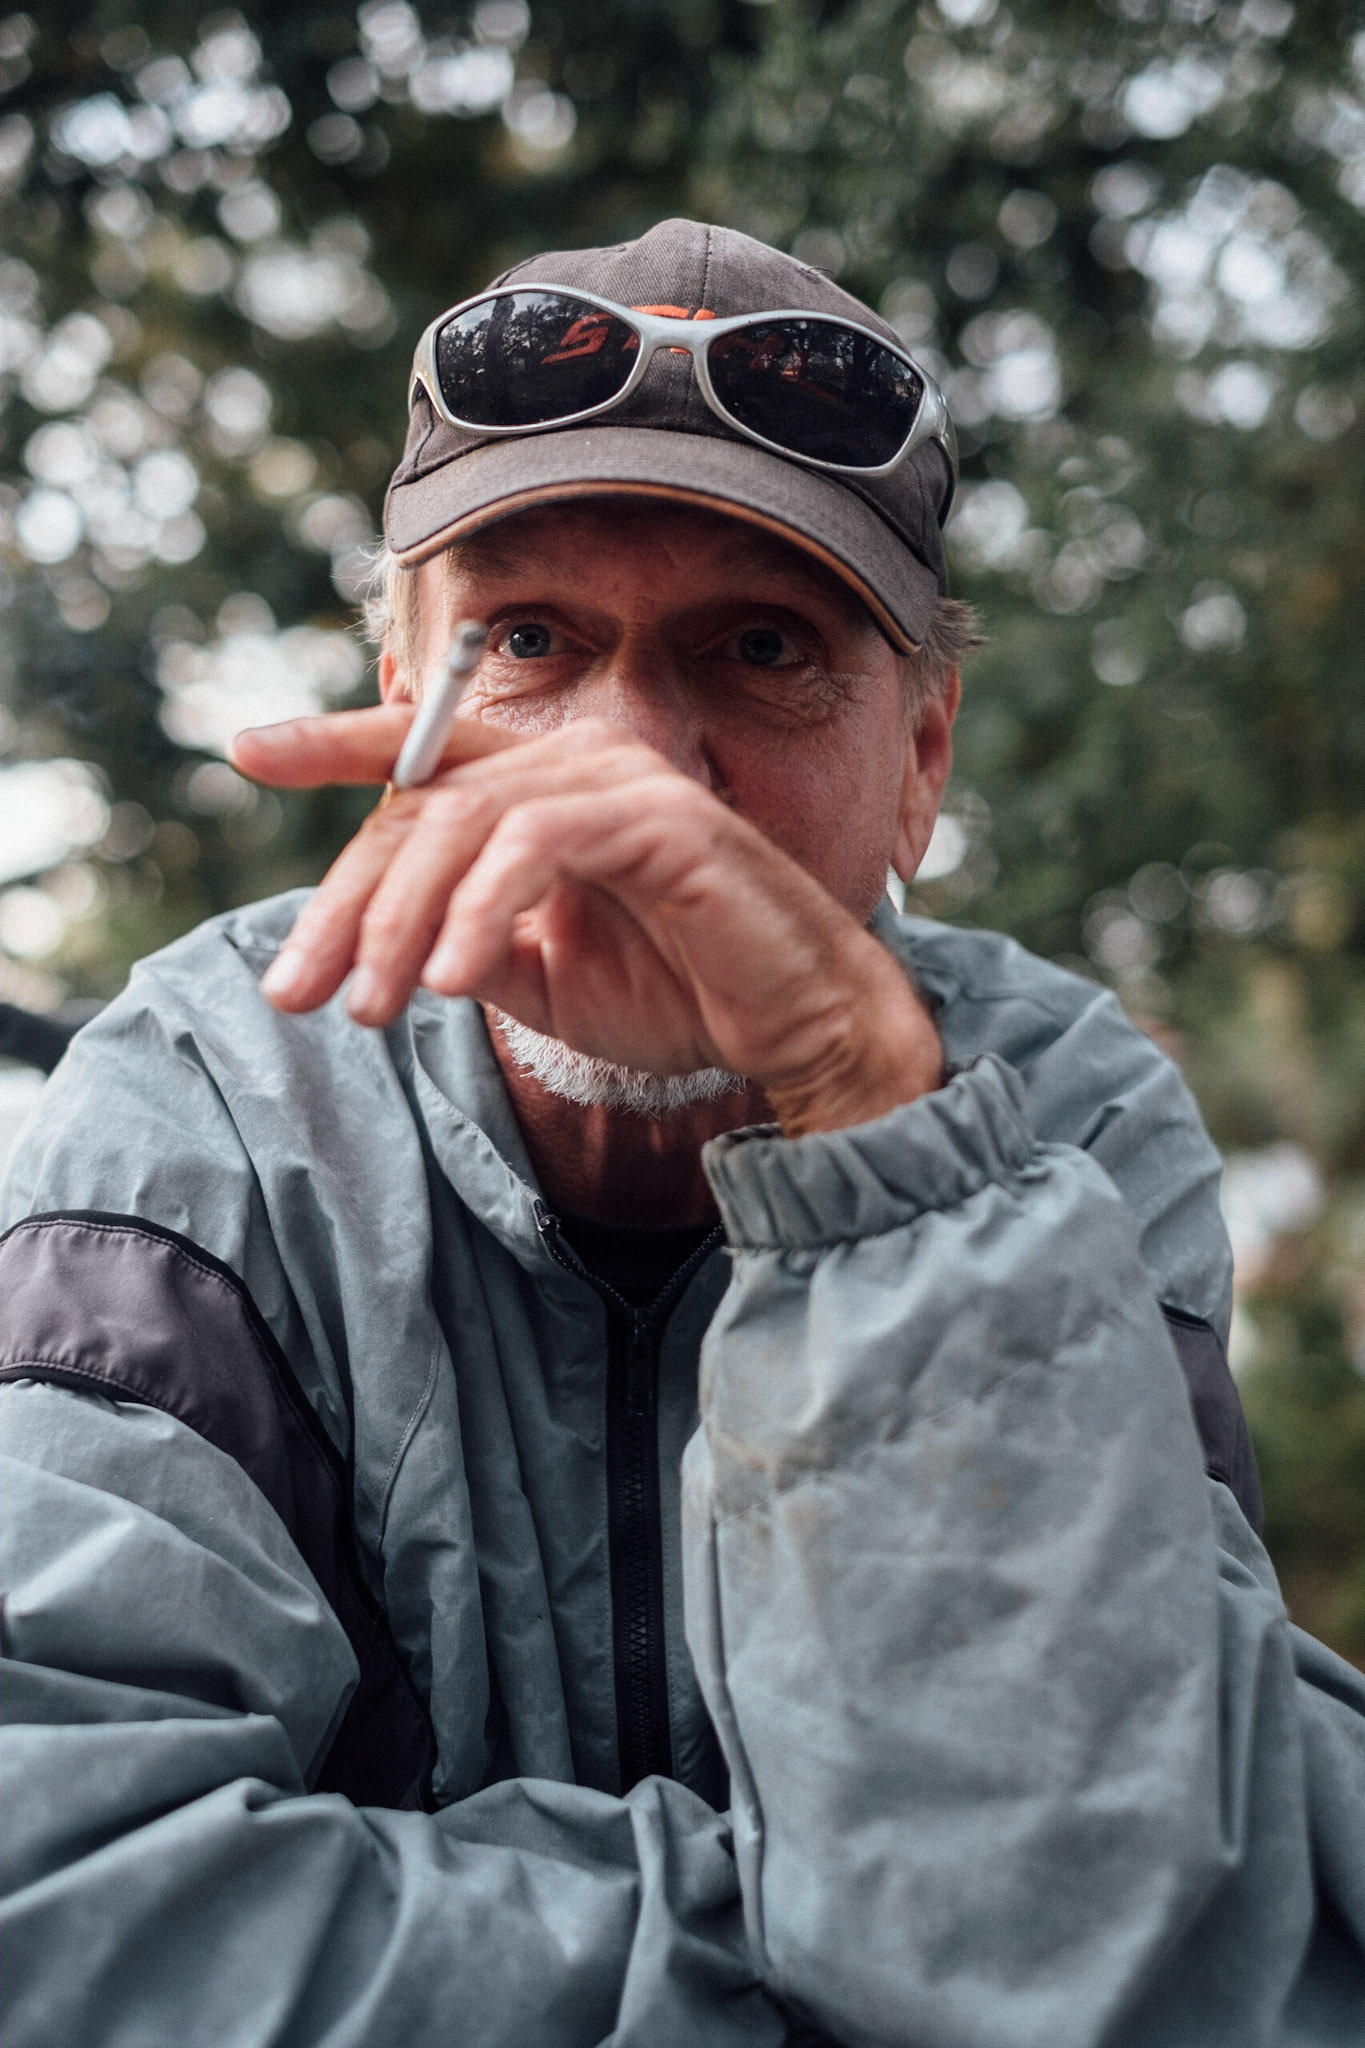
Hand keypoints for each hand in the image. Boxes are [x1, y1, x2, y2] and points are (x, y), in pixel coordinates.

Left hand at [231, 707, 942, 1134]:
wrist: (797, 1028)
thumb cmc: (681, 996)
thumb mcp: (544, 979)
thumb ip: (470, 944)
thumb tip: (386, 947)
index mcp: (551, 788)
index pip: (430, 751)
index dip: (337, 742)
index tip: (247, 751)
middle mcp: (584, 761)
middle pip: (427, 803)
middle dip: (349, 904)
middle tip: (300, 991)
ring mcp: (625, 782)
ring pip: (471, 823)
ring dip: (405, 922)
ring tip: (371, 1009)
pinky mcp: (664, 820)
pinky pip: (542, 846)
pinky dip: (484, 911)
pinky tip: (454, 983)